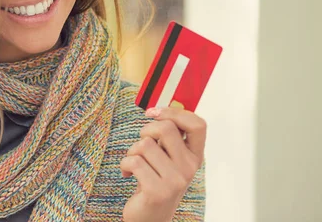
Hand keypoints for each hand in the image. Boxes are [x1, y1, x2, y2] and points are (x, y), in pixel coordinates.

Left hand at [120, 107, 206, 221]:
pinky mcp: (158, 191)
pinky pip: (133, 161)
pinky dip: (124, 165)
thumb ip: (168, 138)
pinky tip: (127, 174)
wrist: (150, 217)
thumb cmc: (155, 182)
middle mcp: (189, 168)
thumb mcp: (168, 158)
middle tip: (142, 145)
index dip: (174, 112)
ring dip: (132, 152)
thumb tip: (156, 110)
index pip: (198, 124)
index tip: (155, 113)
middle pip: (166, 128)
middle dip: (146, 131)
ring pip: (145, 145)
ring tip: (135, 164)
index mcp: (194, 156)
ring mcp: (176, 181)